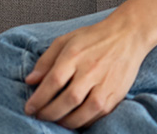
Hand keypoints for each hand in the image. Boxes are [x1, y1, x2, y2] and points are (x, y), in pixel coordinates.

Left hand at [23, 15, 150, 129]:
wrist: (128, 35)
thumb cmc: (94, 38)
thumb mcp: (65, 40)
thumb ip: (46, 60)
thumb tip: (30, 81)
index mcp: (74, 55)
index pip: (53, 81)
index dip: (39, 98)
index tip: (29, 108)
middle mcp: (90, 70)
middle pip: (67, 99)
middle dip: (49, 113)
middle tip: (40, 116)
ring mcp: (105, 84)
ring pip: (83, 112)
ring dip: (66, 121)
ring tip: (56, 120)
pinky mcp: (116, 94)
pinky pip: (97, 116)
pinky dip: (84, 121)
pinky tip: (75, 119)